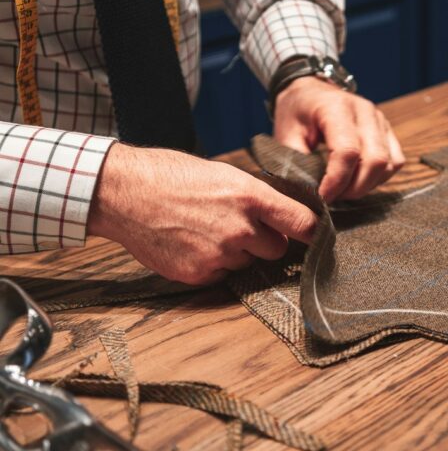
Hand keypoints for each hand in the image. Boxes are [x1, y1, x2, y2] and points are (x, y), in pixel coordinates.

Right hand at [88, 143, 317, 284]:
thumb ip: (255, 199)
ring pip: (246, 263)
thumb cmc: (171, 175)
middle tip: (239, 226)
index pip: (302, 223)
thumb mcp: (223, 174)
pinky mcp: (199, 274)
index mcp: (250, 196)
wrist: (124, 193)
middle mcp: (240, 229)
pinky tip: (191, 243)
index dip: (314, 233)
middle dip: (265, 241)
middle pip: (277, 249)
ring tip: (205, 229)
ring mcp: (219, 255)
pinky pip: (221, 275)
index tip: (319, 238)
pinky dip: (212, 264)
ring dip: (236, 252)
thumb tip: (280, 218)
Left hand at [273, 77, 405, 201]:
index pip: (348, 152)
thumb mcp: (286, 135)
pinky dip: (380, 177)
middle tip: (332, 196)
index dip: (336, 181)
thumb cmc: (296, 113)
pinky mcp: (387, 130)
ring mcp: (379, 119)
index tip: (321, 196)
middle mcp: (364, 111)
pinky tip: (358, 179)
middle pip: (374, 160)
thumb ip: (297, 163)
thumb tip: (309, 193)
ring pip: (388, 164)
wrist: (309, 92)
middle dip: (354, 188)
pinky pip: (395, 161)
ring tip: (343, 189)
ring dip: (367, 185)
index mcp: (336, 108)